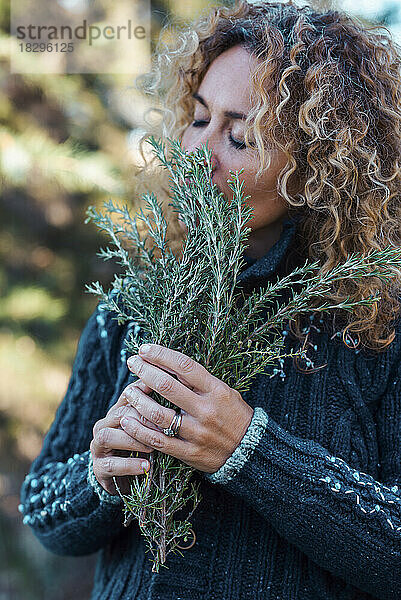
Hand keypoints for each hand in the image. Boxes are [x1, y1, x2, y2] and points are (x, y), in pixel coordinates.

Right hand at [90, 380, 160, 494]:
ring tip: (153, 447)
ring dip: (132, 441)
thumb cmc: (140, 446)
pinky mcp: (99, 468)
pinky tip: (146, 466)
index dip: (145, 394)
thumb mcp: (149, 428)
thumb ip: (158, 411)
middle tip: (163, 427)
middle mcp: (104, 426)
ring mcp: (98, 447)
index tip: (165, 395)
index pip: (128, 396)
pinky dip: (129, 465)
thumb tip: (179, 386)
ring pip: (107, 437)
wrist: (122, 476)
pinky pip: (111, 465)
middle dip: (141, 420)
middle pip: (118, 415)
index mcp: (117, 411)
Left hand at [121, 343, 253, 473]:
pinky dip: (139, 430)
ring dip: (138, 400)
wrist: (251, 451)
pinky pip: (158, 441)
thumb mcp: (225, 391)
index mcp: (216, 390)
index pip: (184, 366)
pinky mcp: (189, 453)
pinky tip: (127, 420)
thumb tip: (169, 363)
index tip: (145, 349)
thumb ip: (200, 381)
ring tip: (128, 390)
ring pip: (158, 414)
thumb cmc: (234, 415)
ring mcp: (197, 432)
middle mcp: (206, 410)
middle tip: (132, 362)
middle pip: (167, 386)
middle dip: (145, 371)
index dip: (161, 355)